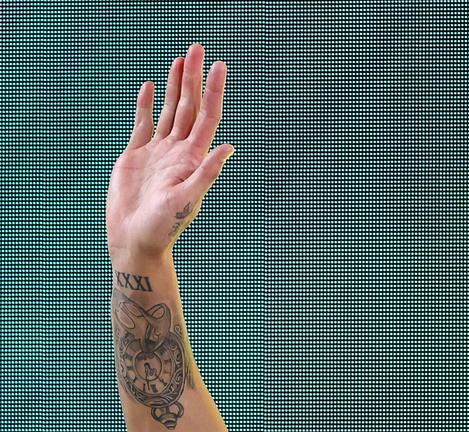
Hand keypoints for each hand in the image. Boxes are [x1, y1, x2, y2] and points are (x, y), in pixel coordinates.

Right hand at [106, 43, 233, 259]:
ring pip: (170, 111)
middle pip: (189, 107)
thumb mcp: (187, 200)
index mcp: (193, 158)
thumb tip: (228, 147)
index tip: (219, 66)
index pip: (207, 116)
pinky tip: (154, 87)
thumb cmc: (163, 227)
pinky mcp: (137, 157)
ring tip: (181, 60)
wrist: (135, 240)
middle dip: (194, 78)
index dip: (213, 91)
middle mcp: (179, 151)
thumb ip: (206, 173)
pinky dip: (148, 105)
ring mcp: (159, 153)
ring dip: (176, 86)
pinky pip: (144, 125)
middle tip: (198, 48)